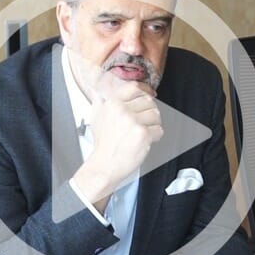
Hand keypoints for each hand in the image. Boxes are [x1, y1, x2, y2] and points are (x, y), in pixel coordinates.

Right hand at [73, 77, 162, 207]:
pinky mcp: (143, 134)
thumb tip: (98, 94)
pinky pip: (158, 130)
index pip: (134, 88)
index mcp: (113, 104)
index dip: (143, 94)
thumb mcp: (96, 119)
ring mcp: (133, 122)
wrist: (105, 165)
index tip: (146, 99)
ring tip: (144, 133)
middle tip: (144, 123)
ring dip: (153, 125)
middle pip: (149, 102)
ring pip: (156, 116)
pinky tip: (145, 141)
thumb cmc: (103, 145)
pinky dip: (155, 137)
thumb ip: (99, 104)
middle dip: (149, 113)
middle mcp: (123, 110)